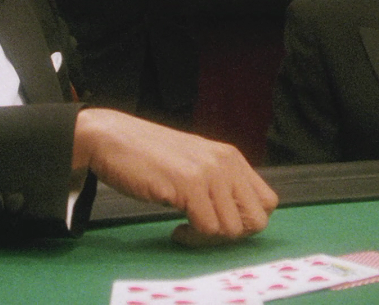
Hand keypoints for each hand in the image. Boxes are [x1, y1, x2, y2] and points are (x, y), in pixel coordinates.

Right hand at [73, 108, 277, 245]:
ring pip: (233, 229)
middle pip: (258, 219)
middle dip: (233, 235)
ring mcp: (209, 173)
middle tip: (205, 232)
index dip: (247, 220)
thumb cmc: (147, 155)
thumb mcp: (194, 162)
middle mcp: (225, 163)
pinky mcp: (189, 184)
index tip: (220, 224)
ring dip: (209, 239)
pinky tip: (176, 228)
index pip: (267, 202)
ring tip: (185, 228)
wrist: (112, 139)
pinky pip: (208, 228)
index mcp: (230, 157)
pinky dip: (192, 237)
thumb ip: (218, 182)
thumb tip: (237, 217)